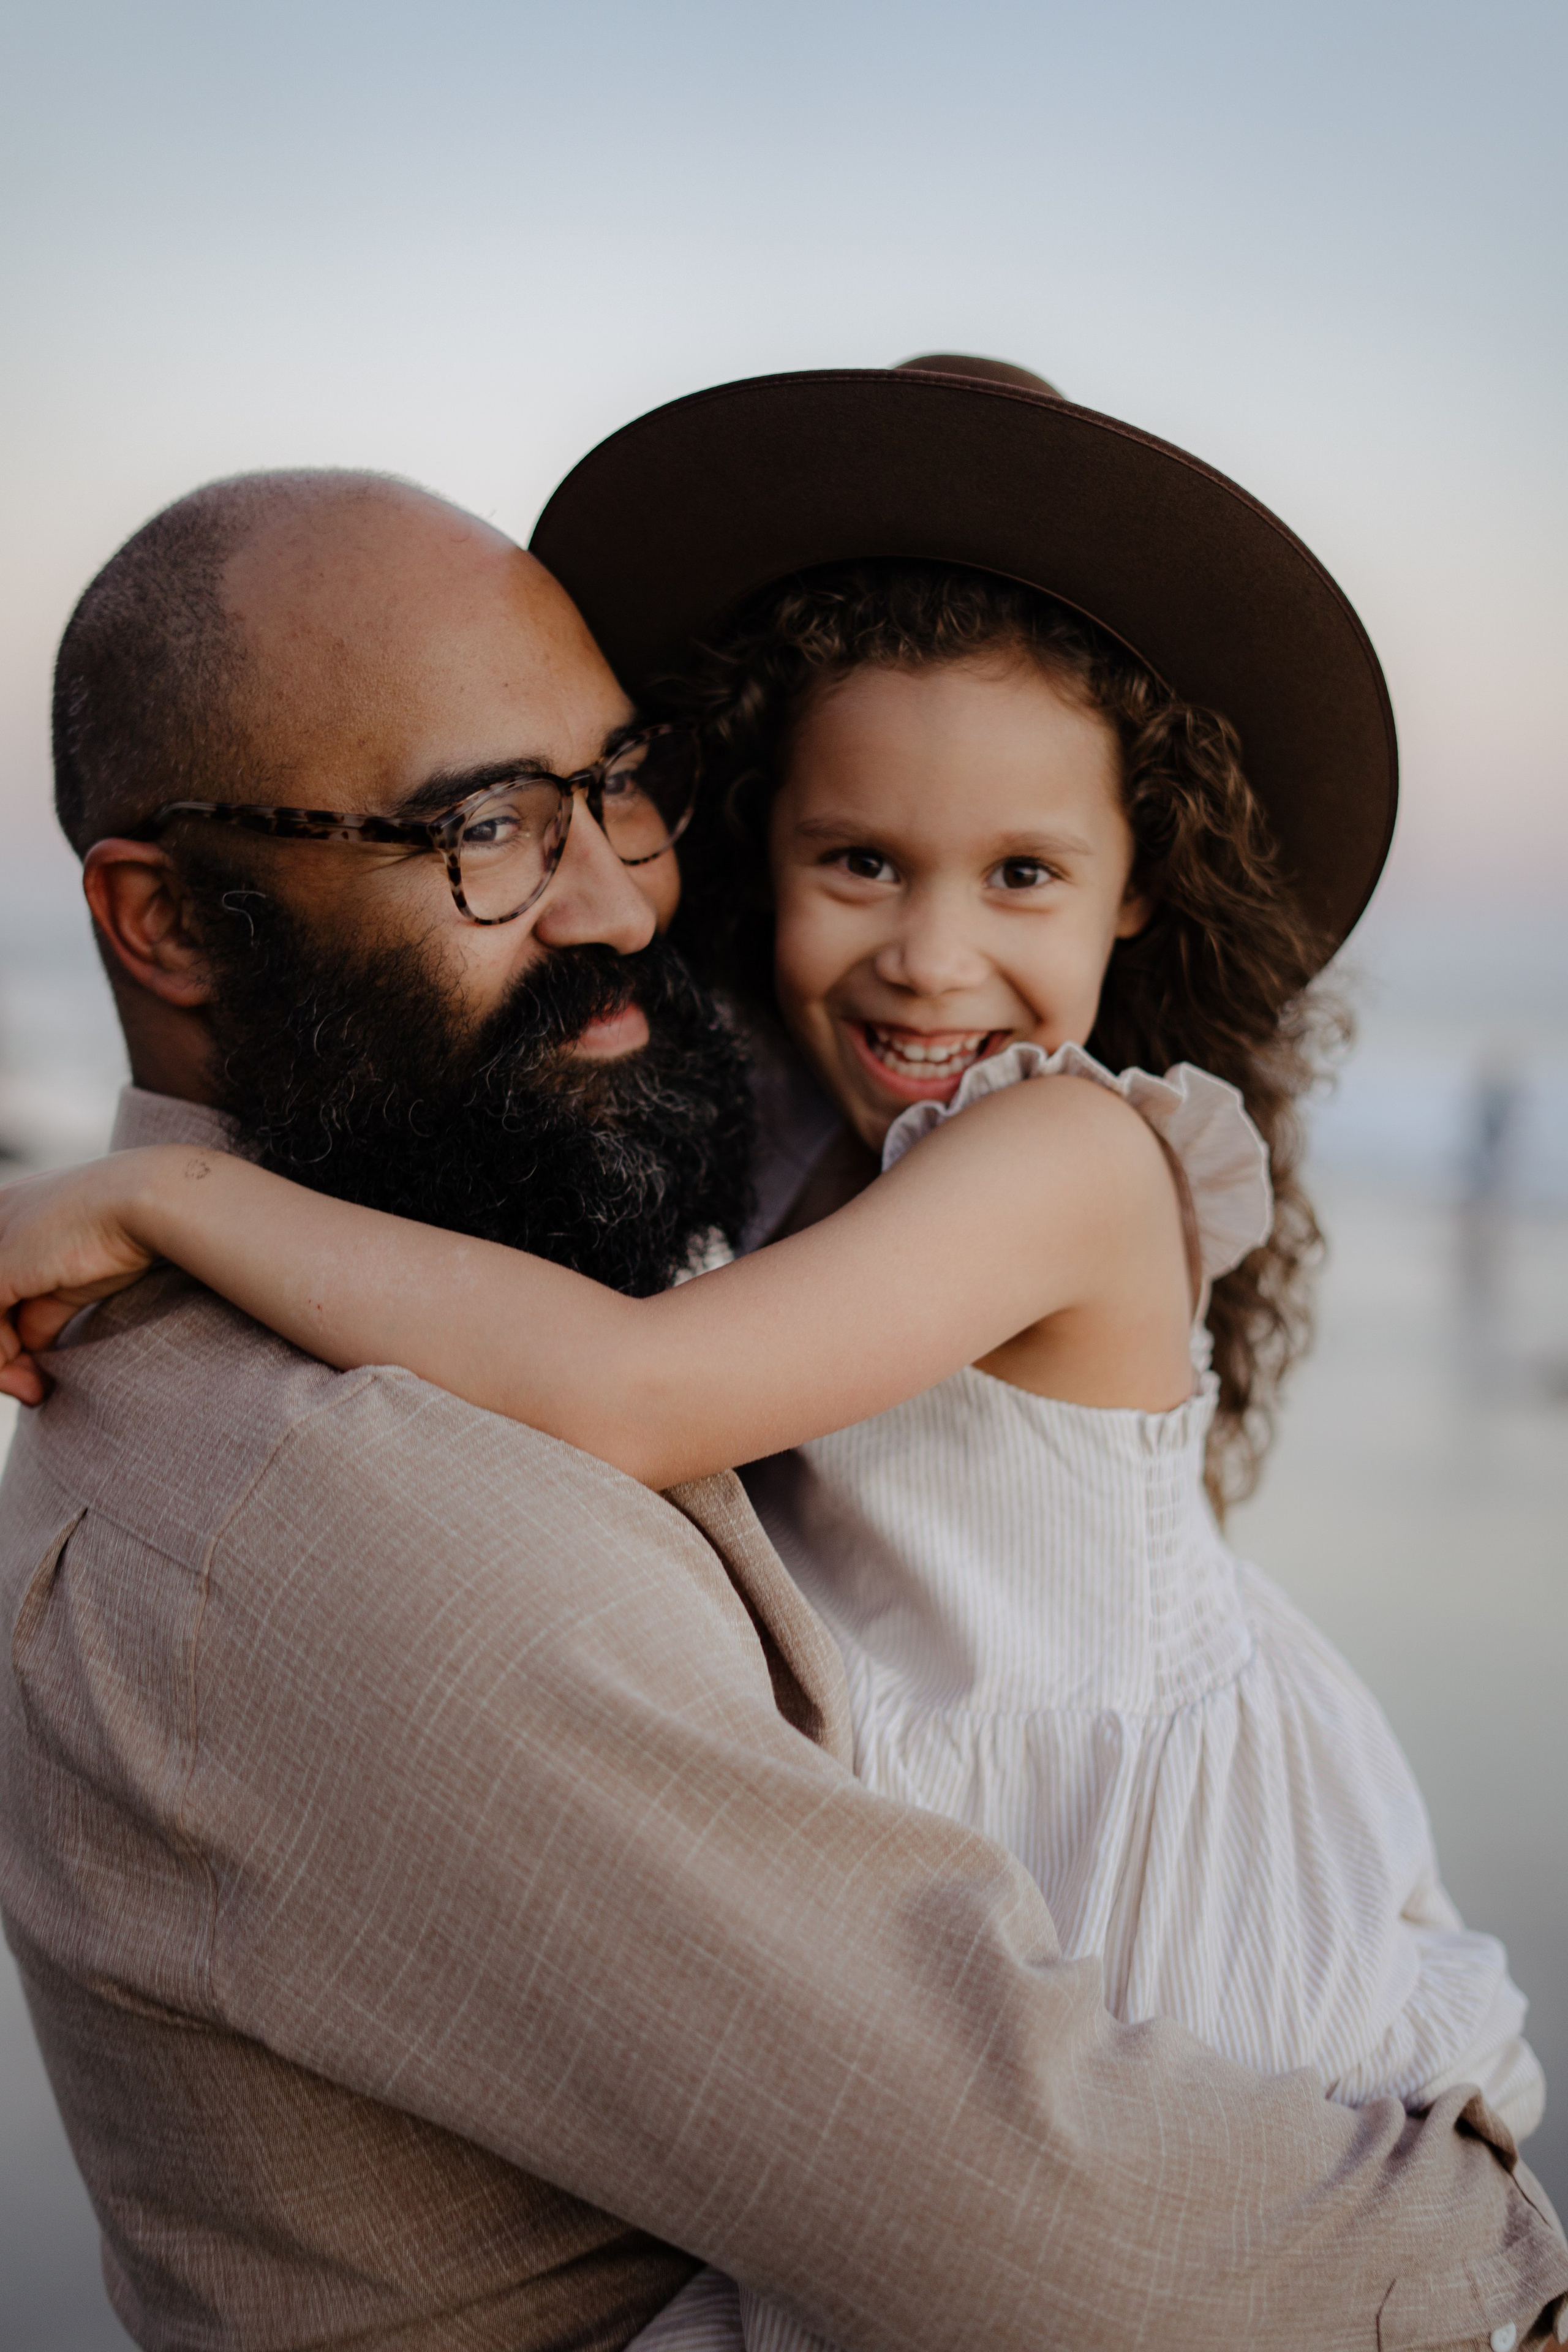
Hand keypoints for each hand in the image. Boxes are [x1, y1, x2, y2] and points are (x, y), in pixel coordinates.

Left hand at [0, 1154, 166, 1404]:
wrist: (144, 1201)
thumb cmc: (122, 1233)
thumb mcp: (71, 1279)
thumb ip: (41, 1310)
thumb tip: (30, 1346)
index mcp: (4, 1216)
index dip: (4, 1338)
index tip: (31, 1374)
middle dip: (1, 1357)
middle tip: (31, 1391)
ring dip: (2, 1368)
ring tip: (36, 1392)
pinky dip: (2, 1363)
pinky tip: (34, 1380)